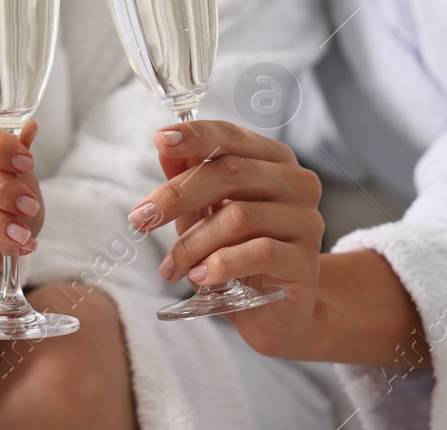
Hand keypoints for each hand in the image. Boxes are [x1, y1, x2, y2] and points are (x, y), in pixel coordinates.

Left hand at [127, 120, 324, 358]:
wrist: (278, 312)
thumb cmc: (241, 253)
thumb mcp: (207, 213)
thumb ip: (190, 179)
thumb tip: (165, 148)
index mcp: (273, 160)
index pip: (231, 136)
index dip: (195, 135)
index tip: (160, 140)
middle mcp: (296, 183)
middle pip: (231, 172)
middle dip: (177, 195)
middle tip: (141, 219)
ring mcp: (305, 221)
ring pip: (239, 216)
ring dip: (193, 243)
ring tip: (170, 268)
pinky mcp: (305, 262)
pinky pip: (261, 252)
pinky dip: (222, 263)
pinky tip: (200, 276)